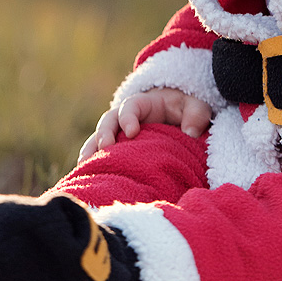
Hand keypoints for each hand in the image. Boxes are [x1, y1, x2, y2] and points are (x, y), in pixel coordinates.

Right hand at [77, 88, 213, 160]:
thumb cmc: (186, 109)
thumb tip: (191, 132)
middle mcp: (126, 117)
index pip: (131, 106)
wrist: (177, 115)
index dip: (129, 117)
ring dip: (91, 149)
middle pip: (109, 121)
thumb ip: (196, 115)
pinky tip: (87, 177)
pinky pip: (100, 154)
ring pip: (99, 138)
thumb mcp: (196, 106)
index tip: (132, 131)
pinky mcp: (117, 148)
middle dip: (105, 133)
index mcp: (144, 104)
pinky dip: (92, 163)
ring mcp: (118, 133)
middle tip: (106, 147)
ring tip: (85, 165)